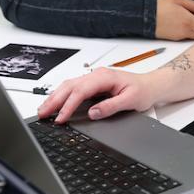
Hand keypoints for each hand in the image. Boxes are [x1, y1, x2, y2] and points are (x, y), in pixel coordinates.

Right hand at [38, 68, 156, 122]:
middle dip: (54, 100)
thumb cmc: (142, 91)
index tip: (61, 117)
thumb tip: (94, 113)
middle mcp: (96, 75)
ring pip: (68, 86)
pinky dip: (61, 96)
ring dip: (54, 98)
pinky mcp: (92, 84)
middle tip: (42, 114)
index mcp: (104, 77)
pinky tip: (54, 103)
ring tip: (43, 110)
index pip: (81, 91)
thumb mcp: (131, 101)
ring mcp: (93, 78)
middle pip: (69, 86)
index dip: (68, 105)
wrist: (150, 85)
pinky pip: (72, 88)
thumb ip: (111, 106)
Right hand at [156, 0, 193, 39]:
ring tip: (192, 19)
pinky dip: (188, 32)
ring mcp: (178, 36)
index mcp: (188, 21)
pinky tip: (182, 23)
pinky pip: (184, 37)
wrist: (143, 16)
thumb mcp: (178, 0)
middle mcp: (184, 31)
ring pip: (193, 36)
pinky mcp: (172, 38)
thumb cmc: (159, 6)